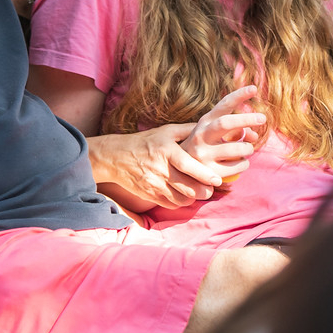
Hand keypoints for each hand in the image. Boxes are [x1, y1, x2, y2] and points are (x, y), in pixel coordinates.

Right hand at [91, 123, 227, 210]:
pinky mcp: (149, 195)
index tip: (217, 180)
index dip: (204, 175)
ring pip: (181, 199)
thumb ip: (187, 130)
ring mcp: (154, 185)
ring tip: (198, 192)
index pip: (188, 166)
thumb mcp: (165, 131)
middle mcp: (160, 169)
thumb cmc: (144, 142)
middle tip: (210, 188)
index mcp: (166, 151)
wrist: (115, 157)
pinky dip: (180, 202)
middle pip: (188, 188)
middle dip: (204, 191)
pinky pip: (171, 205)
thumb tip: (210, 127)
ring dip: (193, 198)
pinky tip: (183, 195)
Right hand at [177, 84, 267, 177]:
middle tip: (263, 118)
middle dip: (246, 119)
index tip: (253, 88)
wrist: (180, 171)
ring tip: (247, 149)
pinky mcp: (210, 172)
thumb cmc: (203, 147)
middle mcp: (201, 136)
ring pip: (238, 148)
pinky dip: (245, 164)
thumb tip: (254, 135)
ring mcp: (204, 155)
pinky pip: (239, 166)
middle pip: (226, 123)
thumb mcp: (214, 134)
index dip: (239, 95)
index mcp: (204, 123)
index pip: (223, 105)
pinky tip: (239, 163)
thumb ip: (235, 130)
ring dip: (249, 148)